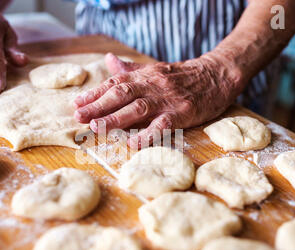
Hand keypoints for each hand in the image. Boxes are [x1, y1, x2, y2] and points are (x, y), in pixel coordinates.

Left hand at [74, 53, 243, 148]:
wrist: (217, 75)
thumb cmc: (183, 76)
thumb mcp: (156, 69)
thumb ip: (131, 69)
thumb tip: (108, 60)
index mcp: (145, 75)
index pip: (114, 83)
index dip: (95, 93)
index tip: (77, 103)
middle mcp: (153, 85)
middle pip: (121, 94)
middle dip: (98, 106)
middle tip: (78, 117)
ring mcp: (167, 100)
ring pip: (137, 108)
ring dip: (115, 118)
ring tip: (96, 128)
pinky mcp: (182, 113)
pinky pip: (162, 125)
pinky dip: (147, 134)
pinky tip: (133, 143)